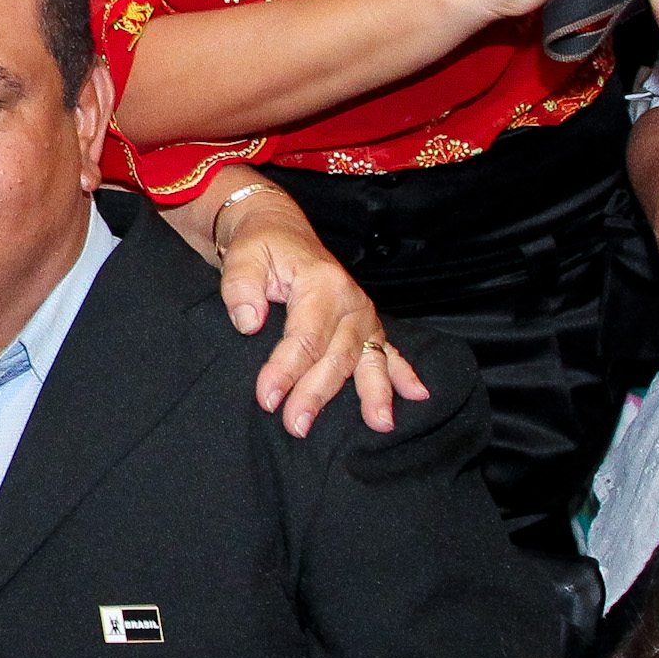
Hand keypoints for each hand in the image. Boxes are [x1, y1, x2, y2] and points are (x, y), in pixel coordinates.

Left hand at [208, 182, 427, 435]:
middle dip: (316, 394)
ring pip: (366, 359)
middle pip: (336, 356)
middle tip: (296, 425)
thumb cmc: (260, 247)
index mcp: (322, 284)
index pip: (304, 338)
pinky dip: (403, 373)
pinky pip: (388, 351)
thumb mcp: (242, 257)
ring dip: (372, 394)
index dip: (285, 371)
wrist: (280, 231)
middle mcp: (350, 301)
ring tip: (379, 424)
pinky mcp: (367, 324)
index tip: (267, 399)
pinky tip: (417, 394)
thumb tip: (249, 322)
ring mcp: (363, 314)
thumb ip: (241, 287)